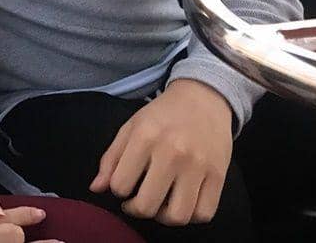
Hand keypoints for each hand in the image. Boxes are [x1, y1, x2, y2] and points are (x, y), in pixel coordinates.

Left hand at [89, 79, 232, 225]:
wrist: (203, 98)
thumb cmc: (162, 115)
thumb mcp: (131, 127)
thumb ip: (111, 158)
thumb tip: (95, 188)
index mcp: (145, 137)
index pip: (120, 185)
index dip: (118, 190)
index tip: (124, 184)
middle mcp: (172, 153)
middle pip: (148, 206)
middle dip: (137, 209)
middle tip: (138, 200)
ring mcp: (198, 166)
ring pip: (178, 216)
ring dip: (164, 218)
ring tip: (160, 204)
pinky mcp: (219, 176)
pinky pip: (203, 213)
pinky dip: (190, 216)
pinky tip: (182, 202)